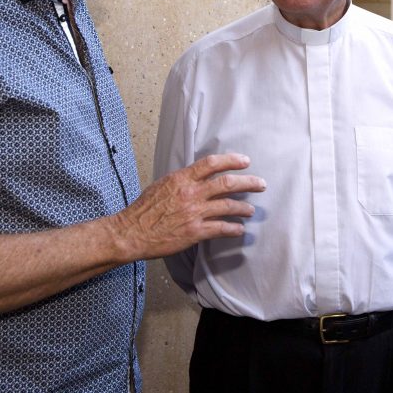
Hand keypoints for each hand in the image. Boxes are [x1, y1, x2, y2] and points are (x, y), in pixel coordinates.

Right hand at [114, 153, 265, 259]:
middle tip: (260, 184)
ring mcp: (194, 213)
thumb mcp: (162, 185)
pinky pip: (221, 228)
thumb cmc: (144, 209)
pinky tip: (239, 229)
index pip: (212, 163)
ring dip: (243, 207)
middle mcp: (191, 193)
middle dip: (248, 182)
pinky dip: (233, 228)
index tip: (245, 161)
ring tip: (250, 210)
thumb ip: (183, 180)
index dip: (232, 160)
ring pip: (228, 206)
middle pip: (227, 183)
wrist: (131, 232)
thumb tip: (198, 176)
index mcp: (182, 178)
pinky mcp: (195, 232)